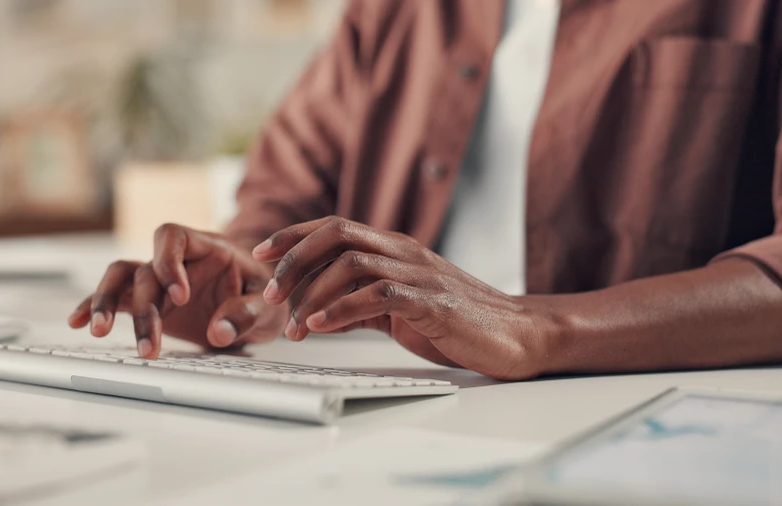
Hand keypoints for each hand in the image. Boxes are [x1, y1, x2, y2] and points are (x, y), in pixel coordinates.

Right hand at [69, 224, 290, 357]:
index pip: (172, 236)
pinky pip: (116, 299)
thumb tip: (219, 332)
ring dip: (108, 304)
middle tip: (151, 344)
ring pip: (121, 280)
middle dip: (145, 308)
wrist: (259, 302)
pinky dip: (94, 307)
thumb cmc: (265, 294)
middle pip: (144, 269)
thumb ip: (247, 313)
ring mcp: (158, 280)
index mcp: (208, 248)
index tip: (181, 297)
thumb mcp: (268, 303)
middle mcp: (177, 260)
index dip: (169, 262)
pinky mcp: (148, 302)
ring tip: (101, 333)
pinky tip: (76, 322)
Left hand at [251, 217, 555, 379]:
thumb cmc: (458, 321)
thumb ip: (361, 303)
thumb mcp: (399, 308)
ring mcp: (418, 274)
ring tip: (293, 323)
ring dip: (313, 292)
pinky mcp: (432, 301)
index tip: (261, 252)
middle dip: (294, 258)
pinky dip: (341, 310)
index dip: (293, 236)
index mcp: (394, 249)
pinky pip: (378, 295)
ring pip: (351, 263)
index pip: (334, 227)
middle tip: (271, 292)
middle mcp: (403, 252)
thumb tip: (318, 313)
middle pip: (336, 233)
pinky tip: (319, 327)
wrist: (519, 334)